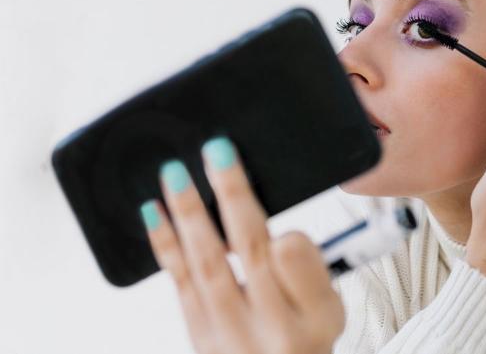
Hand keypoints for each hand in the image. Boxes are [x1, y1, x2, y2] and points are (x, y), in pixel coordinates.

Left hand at [139, 136, 344, 353]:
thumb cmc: (302, 335)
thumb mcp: (331, 306)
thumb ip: (311, 269)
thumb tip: (280, 237)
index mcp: (317, 315)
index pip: (304, 268)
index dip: (292, 245)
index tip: (282, 226)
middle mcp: (275, 327)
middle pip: (252, 253)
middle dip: (232, 196)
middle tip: (217, 151)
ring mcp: (231, 333)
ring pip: (208, 265)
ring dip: (190, 213)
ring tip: (177, 173)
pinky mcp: (198, 332)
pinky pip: (180, 283)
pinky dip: (165, 244)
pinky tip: (155, 212)